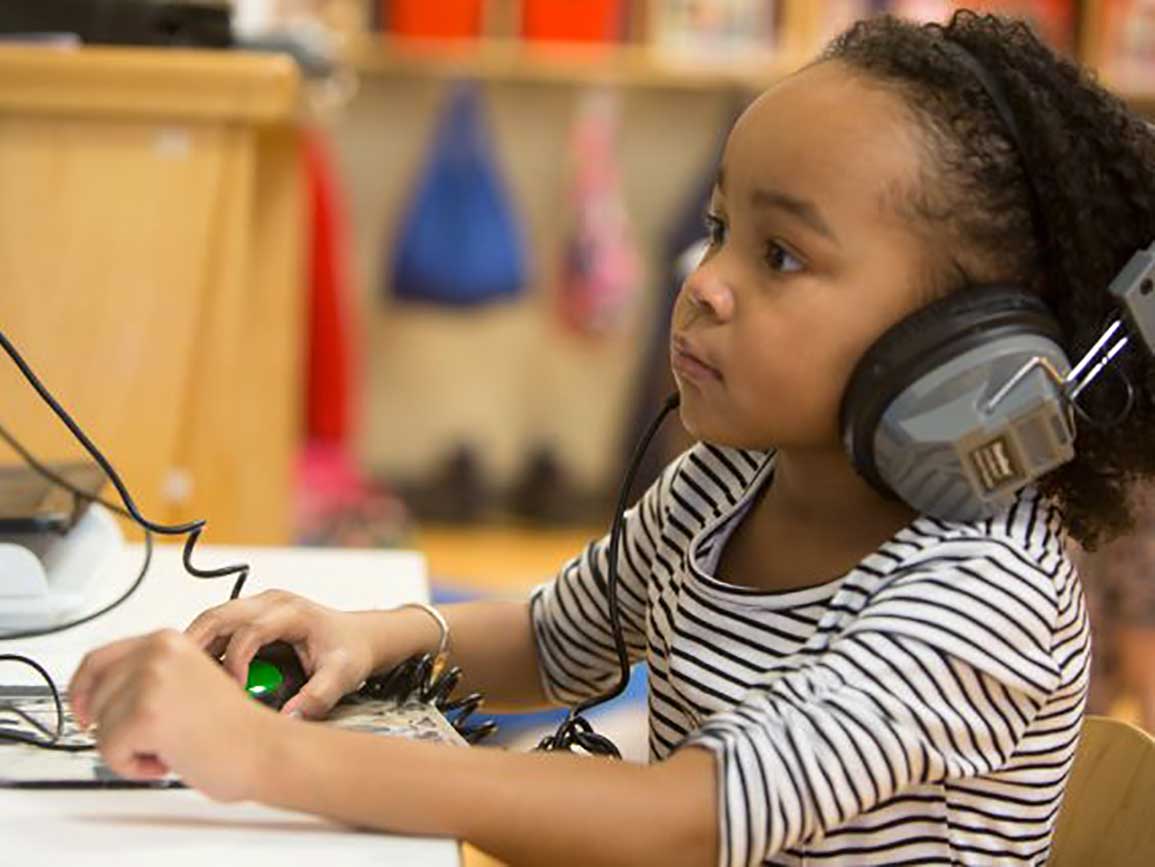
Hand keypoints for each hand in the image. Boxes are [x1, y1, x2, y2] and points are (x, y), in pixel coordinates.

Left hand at [68, 629, 278, 800]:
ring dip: (127, 749)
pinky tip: (168, 759)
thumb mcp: (186, 682)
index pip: (98, 659)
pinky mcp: (145, 714)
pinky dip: (133, 766)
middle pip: (91, 697)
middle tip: (154, 739)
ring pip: (99, 727)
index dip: (82, 690)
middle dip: (113, 728)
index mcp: (167, 641)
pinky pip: (109, 752)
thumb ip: (147, 677)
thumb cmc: (233, 727)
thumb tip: (98, 693)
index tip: (83, 712)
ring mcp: (150, 681)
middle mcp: (157, 652)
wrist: (263, 748)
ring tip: (168, 746)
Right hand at [184, 589, 378, 719]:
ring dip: (193, 647)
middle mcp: (271, 603)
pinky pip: (217, 629)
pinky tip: (194, 677)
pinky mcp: (250, 618)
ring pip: (212, 619)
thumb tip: (289, 720)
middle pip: (219, 615)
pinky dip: (202, 649)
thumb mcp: (342, 675)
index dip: (237, 660)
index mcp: (293, 612)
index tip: (235, 690)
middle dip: (195, 645)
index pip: (252, 630)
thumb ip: (318, 697)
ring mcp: (258, 608)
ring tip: (178, 680)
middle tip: (177, 679)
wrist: (360, 636)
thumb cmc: (350, 651)